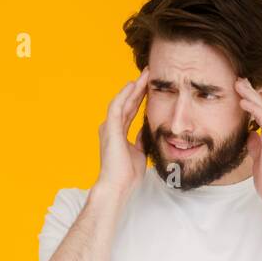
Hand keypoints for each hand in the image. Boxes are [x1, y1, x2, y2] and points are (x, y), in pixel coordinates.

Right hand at [95, 66, 150, 196]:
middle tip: (150, 73)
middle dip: (139, 88)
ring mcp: (109, 128)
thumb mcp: (139, 152)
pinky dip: (125, 95)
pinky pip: (117, 107)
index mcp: (117, 133)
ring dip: (133, 87)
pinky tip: (134, 85)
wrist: (118, 187)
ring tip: (145, 74)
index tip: (151, 86)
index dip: (141, 97)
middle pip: (127, 103)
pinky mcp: (110, 129)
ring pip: (122, 101)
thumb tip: (148, 129)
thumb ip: (141, 139)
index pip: (130, 110)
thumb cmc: (127, 175)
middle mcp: (111, 128)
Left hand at [236, 77, 261, 207]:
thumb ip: (256, 144)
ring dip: (251, 95)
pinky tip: (243, 101)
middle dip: (252, 92)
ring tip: (239, 84)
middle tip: (240, 80)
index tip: (242, 92)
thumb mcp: (259, 158)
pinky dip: (253, 108)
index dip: (254, 101)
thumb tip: (250, 134)